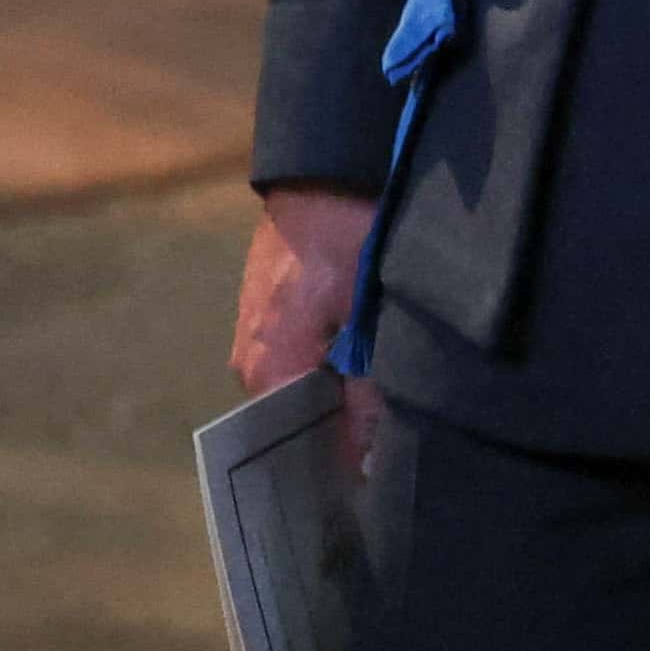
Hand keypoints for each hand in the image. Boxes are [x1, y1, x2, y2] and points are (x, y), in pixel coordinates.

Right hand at [228, 183, 386, 476]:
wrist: (326, 164)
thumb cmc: (347, 233)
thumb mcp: (368, 308)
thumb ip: (369, 384)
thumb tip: (370, 455)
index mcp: (265, 369)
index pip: (298, 443)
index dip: (340, 463)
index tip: (377, 487)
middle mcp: (252, 360)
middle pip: (304, 416)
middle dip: (347, 430)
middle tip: (397, 451)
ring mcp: (260, 333)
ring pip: (310, 384)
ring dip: (347, 394)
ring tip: (396, 413)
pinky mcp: (278, 308)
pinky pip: (309, 354)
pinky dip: (340, 364)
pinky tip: (379, 367)